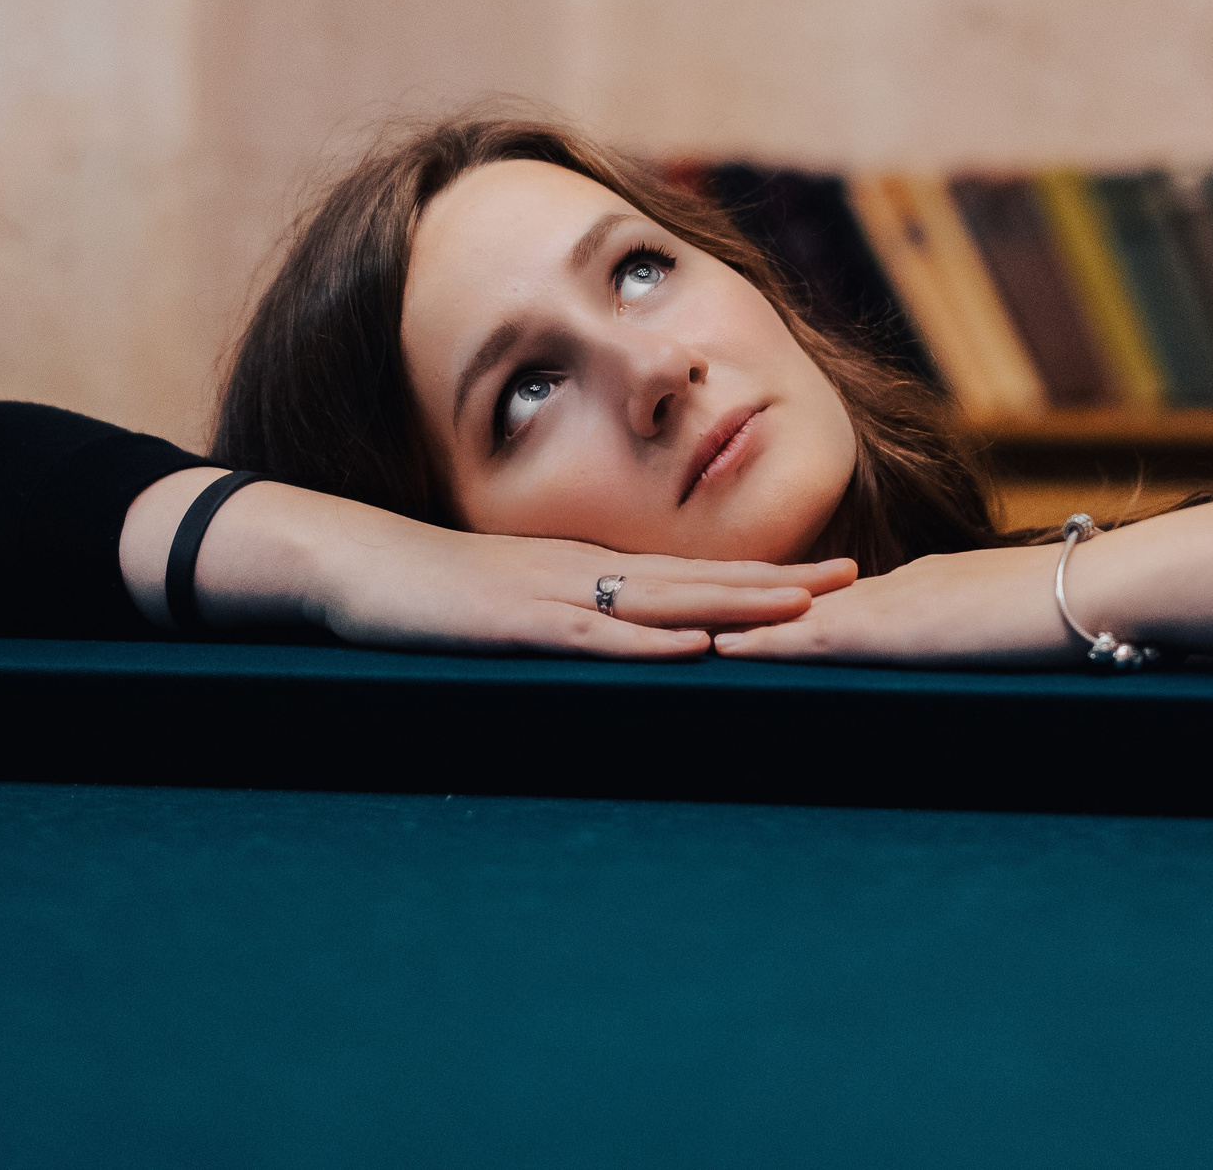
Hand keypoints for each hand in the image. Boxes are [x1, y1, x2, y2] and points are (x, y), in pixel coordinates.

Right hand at [309, 522, 859, 658]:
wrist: (355, 564)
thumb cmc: (435, 591)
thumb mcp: (523, 602)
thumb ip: (578, 618)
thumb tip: (637, 645)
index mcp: (595, 570)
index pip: (701, 573)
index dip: (770, 576)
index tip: (837, 577)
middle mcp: (588, 573)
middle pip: (703, 578)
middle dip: (781, 582)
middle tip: (857, 580)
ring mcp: (555, 595)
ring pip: (663, 601)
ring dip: (736, 604)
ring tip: (804, 608)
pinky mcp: (516, 625)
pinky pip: (593, 636)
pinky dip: (648, 644)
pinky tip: (694, 648)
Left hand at [712, 543, 1076, 667]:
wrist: (1103, 589)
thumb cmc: (1081, 611)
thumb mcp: (1019, 626)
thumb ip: (988, 638)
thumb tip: (984, 653)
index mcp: (924, 585)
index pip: (839, 598)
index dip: (785, 606)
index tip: (738, 613)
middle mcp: (897, 584)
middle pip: (802, 600)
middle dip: (742, 609)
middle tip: (679, 614)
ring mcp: (894, 602)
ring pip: (795, 614)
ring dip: (736, 623)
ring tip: (676, 630)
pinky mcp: (897, 629)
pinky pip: (814, 636)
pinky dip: (766, 642)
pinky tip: (722, 650)